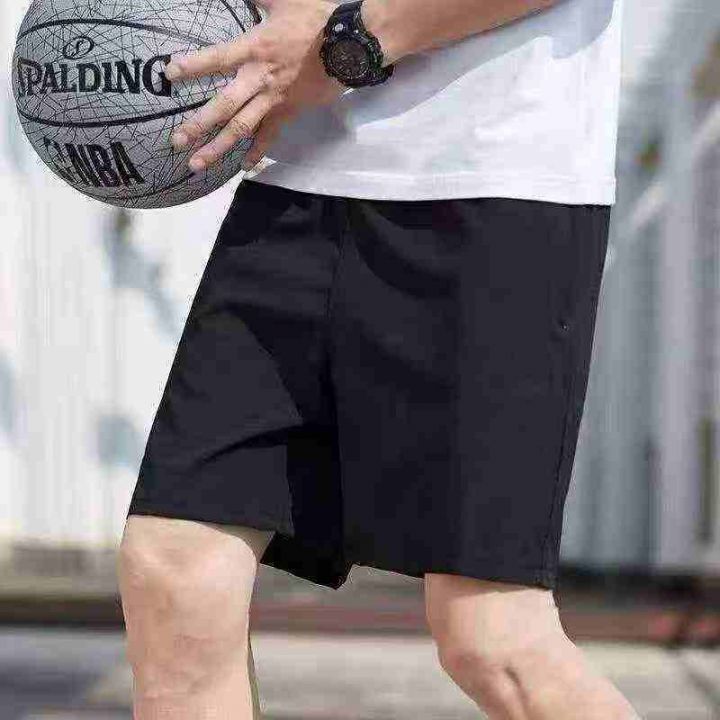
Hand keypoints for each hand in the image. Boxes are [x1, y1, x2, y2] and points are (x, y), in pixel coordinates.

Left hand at [165, 0, 346, 172]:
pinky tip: (243, 167)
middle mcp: (259, 79)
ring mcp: (273, 100)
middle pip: (224, 106)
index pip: (216, 59)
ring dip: (218, 148)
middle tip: (176, 141)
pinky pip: (270, 136)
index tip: (169, 74)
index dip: (193, 66)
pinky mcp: (288, 111)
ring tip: (197, 164)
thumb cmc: (316, 18)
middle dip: (198, 125)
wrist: (349, 45)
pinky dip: (257, 152)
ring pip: (242, 128)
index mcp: (254, 49)